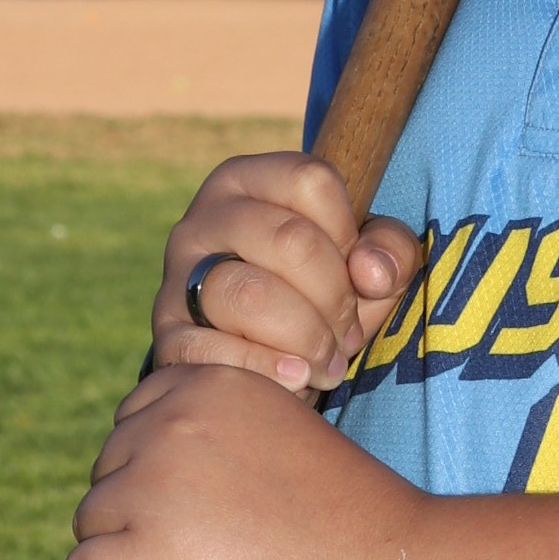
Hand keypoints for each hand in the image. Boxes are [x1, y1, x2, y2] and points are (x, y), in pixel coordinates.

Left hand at [66, 361, 419, 559]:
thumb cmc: (351, 511)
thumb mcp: (284, 431)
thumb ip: (232, 431)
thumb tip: (186, 472)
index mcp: (207, 382)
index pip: (132, 418)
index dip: (149, 465)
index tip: (183, 505)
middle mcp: (171, 420)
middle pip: (107, 470)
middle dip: (132, 510)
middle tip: (190, 552)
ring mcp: (154, 484)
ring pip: (91, 521)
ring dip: (117, 552)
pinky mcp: (148, 550)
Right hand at [148, 153, 422, 392]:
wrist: (261, 363)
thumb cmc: (319, 297)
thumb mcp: (367, 266)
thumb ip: (390, 252)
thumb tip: (370, 271)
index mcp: (250, 181)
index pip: (311, 181)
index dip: (348, 233)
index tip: (354, 272)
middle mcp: (205, 218)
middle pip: (289, 240)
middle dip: (335, 298)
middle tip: (347, 335)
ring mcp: (178, 276)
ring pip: (250, 295)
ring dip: (306, 339)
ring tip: (326, 364)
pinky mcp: (168, 335)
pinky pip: (214, 350)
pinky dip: (267, 370)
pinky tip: (296, 379)